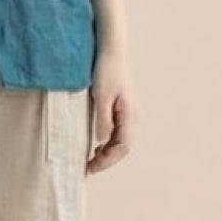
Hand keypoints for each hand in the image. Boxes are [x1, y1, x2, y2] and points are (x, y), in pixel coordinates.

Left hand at [86, 49, 137, 174]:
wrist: (112, 52)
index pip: (122, 147)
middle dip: (107, 160)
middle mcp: (133, 117)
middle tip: (88, 168)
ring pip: (121, 142)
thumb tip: (102, 142)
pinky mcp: (122, 110)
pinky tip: (96, 146)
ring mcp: (129, 114)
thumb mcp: (101, 96)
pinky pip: (118, 133)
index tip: (91, 167)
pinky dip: (108, 143)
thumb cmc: (106, 71)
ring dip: (107, 153)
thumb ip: (103, 120)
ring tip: (90, 160)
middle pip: (123, 147)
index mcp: (130, 115)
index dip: (107, 160)